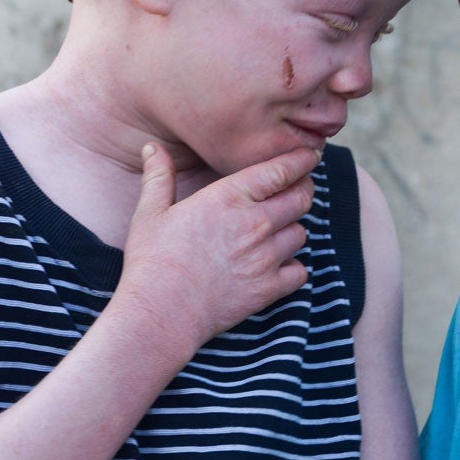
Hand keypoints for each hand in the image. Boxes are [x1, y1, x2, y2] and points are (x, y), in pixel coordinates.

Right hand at [115, 142, 319, 350]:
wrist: (160, 312)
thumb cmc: (152, 261)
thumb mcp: (149, 212)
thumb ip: (159, 176)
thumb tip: (151, 147)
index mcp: (228, 197)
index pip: (281, 170)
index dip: (301, 160)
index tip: (309, 155)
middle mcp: (255, 223)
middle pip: (301, 198)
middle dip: (304, 190)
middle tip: (298, 189)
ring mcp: (266, 257)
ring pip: (301, 233)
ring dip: (293, 229)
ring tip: (279, 230)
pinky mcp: (269, 288)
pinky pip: (300, 271)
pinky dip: (293, 268)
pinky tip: (278, 266)